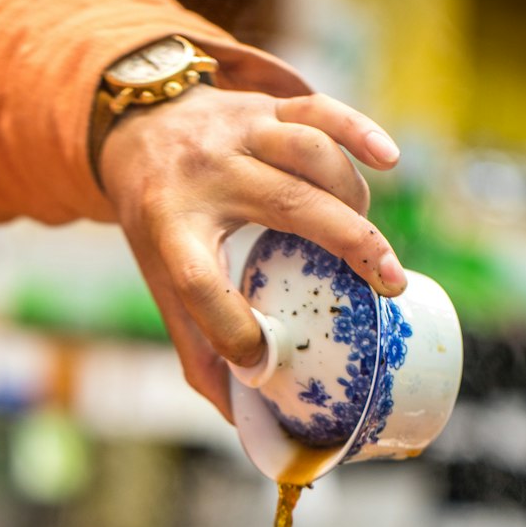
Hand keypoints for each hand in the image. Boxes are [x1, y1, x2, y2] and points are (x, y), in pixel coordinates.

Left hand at [99, 87, 403, 416]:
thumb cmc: (161, 221)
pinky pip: (318, 108)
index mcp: (169, 227)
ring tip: (368, 238)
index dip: (235, 331)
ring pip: (311, 154)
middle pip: (286, 206)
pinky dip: (358, 131)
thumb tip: (243, 420)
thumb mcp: (160, 280)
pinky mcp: (263, 106)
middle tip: (391, 286)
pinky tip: (388, 161)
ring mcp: (236, 132)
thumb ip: (198, 347)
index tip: (266, 364)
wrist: (134, 128)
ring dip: (353, 198)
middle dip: (350, 245)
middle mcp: (204, 174)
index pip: (202, 284)